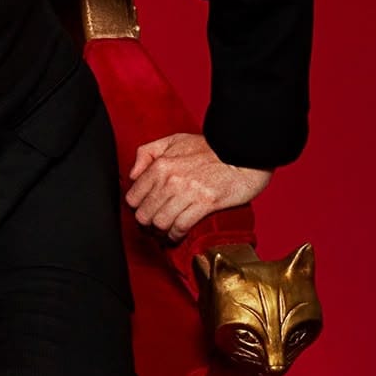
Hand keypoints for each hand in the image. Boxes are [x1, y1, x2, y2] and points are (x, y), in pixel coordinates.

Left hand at [126, 132, 270, 239]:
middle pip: (144, 214)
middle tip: (151, 227)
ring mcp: (187, 192)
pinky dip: (176, 235)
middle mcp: (170, 179)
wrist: (242, 151)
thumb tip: (133, 175)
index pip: (133, 197)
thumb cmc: (210, 148)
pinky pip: (181, 226)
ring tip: (164, 233)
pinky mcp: (206, 203)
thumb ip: (146, 153)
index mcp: (160, 165)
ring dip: (160, 233)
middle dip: (146, 225)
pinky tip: (177, 235)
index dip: (136, 209)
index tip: (143, 212)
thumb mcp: (173, 140)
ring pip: (160, 223)